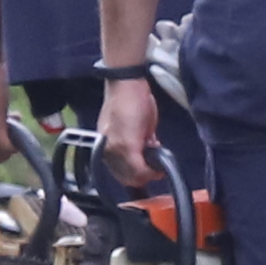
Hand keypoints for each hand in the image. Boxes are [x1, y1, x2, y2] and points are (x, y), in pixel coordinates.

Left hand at [95, 74, 162, 191]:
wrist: (127, 86)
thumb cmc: (131, 101)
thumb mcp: (132, 127)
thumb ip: (136, 143)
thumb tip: (147, 153)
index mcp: (105, 146)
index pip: (118, 173)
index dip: (135, 176)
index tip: (149, 172)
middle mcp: (107, 151)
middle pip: (126, 178)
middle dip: (144, 177)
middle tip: (157, 170)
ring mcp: (116, 150)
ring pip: (134, 175)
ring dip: (149, 174)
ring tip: (159, 164)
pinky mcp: (128, 147)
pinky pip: (140, 169)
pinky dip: (152, 171)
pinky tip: (159, 167)